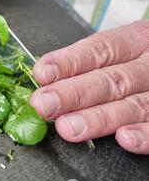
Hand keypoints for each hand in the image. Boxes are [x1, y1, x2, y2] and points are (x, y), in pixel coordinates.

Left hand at [30, 21, 148, 153]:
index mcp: (136, 41)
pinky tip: (124, 139)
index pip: (99, 49)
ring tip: (68, 128)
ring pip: (134, 105)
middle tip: (44, 106)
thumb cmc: (142, 61)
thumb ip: (88, 63)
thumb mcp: (124, 50)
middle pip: (111, 79)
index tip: (42, 74)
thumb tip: (45, 80)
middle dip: (74, 94)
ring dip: (98, 119)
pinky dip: (145, 135)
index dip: (69, 63)